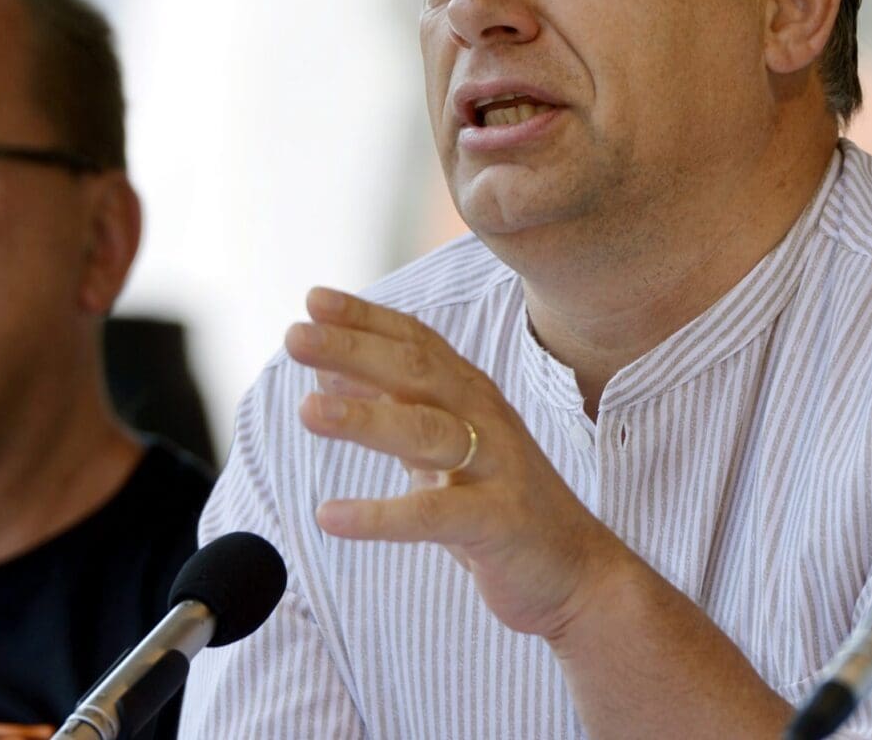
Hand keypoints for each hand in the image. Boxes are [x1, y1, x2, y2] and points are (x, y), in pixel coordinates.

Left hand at [288, 286, 632, 639]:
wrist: (575, 572)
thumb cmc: (499, 504)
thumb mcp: (441, 448)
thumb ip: (392, 407)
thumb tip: (328, 372)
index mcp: (470, 395)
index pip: (416, 342)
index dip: (367, 319)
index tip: (314, 300)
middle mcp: (485, 420)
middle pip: (418, 372)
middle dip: (355, 350)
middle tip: (296, 336)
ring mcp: (495, 469)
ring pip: (427, 432)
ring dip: (365, 418)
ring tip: (307, 411)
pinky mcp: (498, 523)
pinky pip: (435, 515)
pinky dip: (381, 516)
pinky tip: (331, 517)